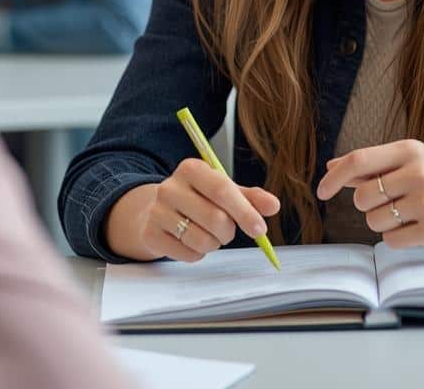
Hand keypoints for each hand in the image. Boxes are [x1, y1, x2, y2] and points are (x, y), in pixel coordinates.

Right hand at [105, 158, 281, 262]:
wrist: (156, 210)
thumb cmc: (197, 199)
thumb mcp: (224, 192)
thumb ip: (250, 198)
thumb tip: (273, 206)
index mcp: (192, 169)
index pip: (222, 189)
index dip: (244, 211)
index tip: (259, 228)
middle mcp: (170, 187)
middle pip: (215, 218)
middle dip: (228, 231)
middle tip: (226, 230)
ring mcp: (157, 211)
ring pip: (201, 240)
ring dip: (213, 244)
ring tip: (207, 234)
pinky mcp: (150, 234)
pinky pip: (188, 254)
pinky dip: (197, 253)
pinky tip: (190, 241)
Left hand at [316, 139, 423, 248]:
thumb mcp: (413, 160)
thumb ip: (373, 165)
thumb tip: (332, 168)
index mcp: (409, 150)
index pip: (358, 161)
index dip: (334, 179)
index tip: (321, 193)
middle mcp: (418, 173)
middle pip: (362, 197)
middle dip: (366, 206)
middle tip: (388, 204)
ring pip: (374, 221)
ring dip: (383, 224)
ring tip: (408, 216)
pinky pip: (392, 241)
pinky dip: (398, 239)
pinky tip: (417, 229)